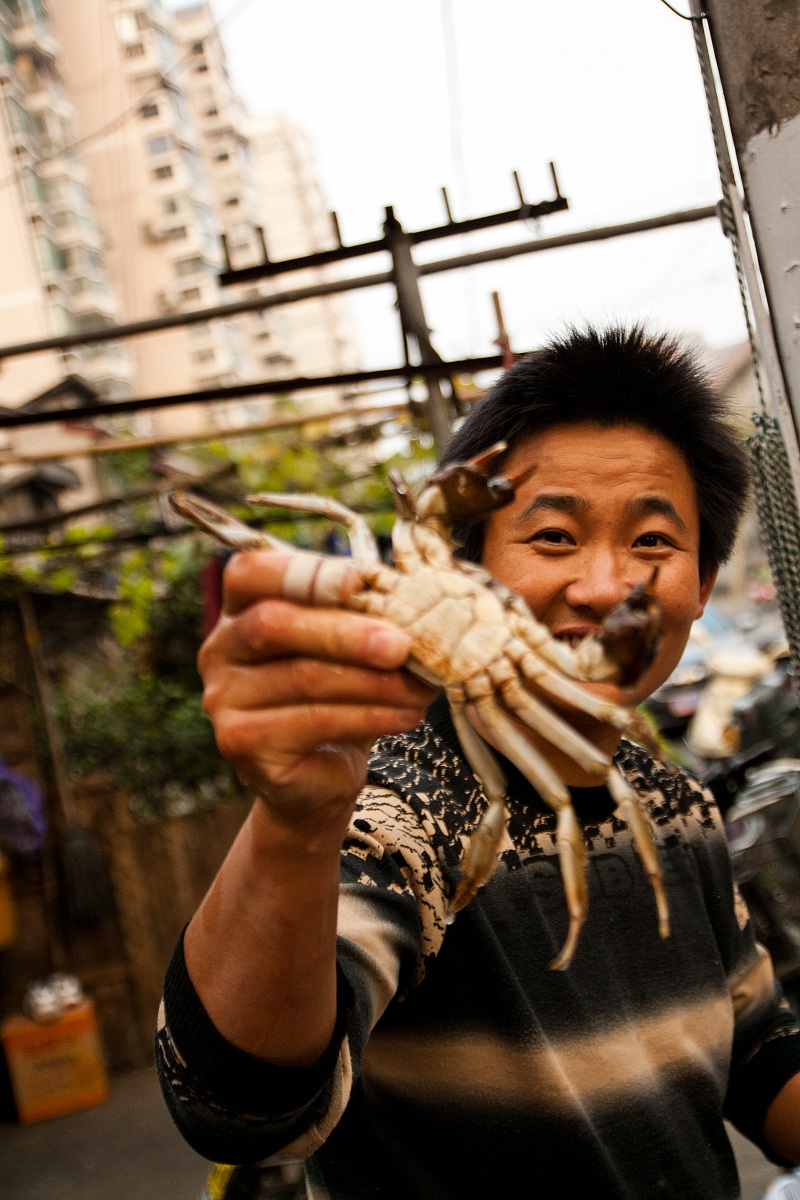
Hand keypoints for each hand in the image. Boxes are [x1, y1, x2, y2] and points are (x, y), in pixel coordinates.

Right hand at [198, 550, 435, 835]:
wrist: (319, 774)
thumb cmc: (336, 693)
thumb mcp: (345, 644)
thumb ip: (359, 614)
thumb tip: (408, 593)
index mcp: (239, 608)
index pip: (251, 572)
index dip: (305, 572)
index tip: (362, 581)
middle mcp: (220, 649)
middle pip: (275, 624)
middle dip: (346, 633)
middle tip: (402, 644)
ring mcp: (224, 699)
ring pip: (302, 677)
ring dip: (373, 681)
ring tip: (421, 686)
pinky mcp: (242, 743)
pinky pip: (313, 721)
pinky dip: (370, 715)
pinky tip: (406, 714)